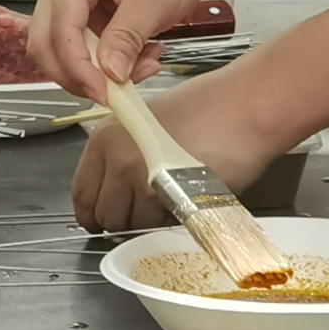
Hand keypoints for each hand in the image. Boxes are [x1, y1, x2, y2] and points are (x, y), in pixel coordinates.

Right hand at [31, 0, 212, 101]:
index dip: (78, 68)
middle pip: (46, 44)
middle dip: (80, 75)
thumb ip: (128, 36)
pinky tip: (138, 57)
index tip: (106, 94)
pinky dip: (104, 64)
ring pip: (60, 53)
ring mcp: (65, 0)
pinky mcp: (79, 15)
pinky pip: (80, 51)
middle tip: (119, 93)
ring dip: (94, 72)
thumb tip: (109, 75)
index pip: (60, 29)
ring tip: (142, 66)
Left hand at [65, 72, 275, 234]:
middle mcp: (115, 155)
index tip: (103, 218)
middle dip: (121, 220)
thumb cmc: (210, 109)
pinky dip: (169, 222)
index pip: (81, 192)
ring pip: (129, 224)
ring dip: (146, 222)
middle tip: (145, 213)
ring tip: (170, 201)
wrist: (247, 105)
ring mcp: (137, 175)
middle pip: (102, 214)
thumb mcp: (149, 125)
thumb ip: (125, 155)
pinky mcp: (165, 192)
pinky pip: (157, 224)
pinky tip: (185, 200)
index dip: (93, 212)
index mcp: (105, 136)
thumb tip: (115, 190)